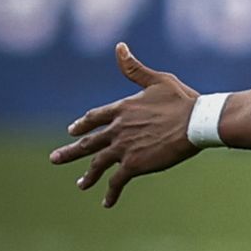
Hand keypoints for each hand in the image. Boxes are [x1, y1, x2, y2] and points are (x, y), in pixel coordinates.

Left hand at [48, 44, 199, 207]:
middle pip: (89, 142)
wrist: (196, 122)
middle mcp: (117, 129)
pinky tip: (106, 202)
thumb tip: (119, 47)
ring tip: (80, 184)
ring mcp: (123, 148)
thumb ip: (134, 69)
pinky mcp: (134, 165)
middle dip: (71, 151)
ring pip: (98, 164)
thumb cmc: (182, 99)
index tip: (72, 131)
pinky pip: (117, 181)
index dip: (83, 124)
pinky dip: (110, 192)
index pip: (95, 118)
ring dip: (88, 176)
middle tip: (54, 159)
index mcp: (122, 108)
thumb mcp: (157, 80)